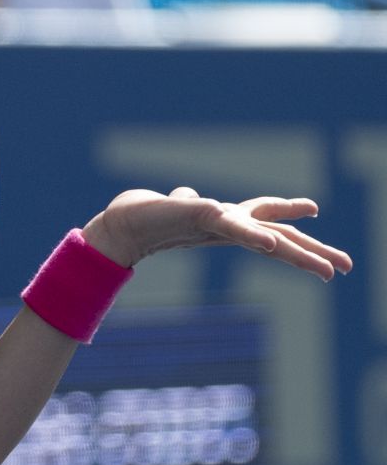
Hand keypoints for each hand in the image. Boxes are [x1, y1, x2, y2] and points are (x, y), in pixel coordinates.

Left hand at [83, 186, 352, 281]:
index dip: (289, 211)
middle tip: (346, 268)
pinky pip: (229, 226)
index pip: (265, 218)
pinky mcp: (195, 218)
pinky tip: (271, 243)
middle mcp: (224, 226)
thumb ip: (187, 203)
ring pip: (261, 237)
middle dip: (311, 252)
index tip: (316, 208)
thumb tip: (188, 194)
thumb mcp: (174, 207)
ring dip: (295, 253)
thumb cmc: (145, 218)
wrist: (117, 226)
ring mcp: (213, 225)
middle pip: (276, 237)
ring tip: (326, 270)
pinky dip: (251, 234)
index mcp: (224, 222)